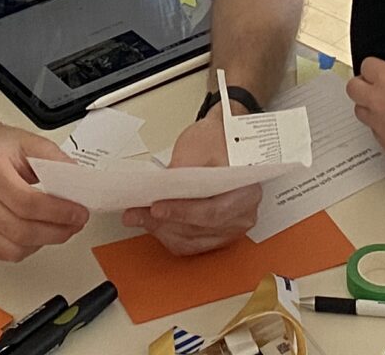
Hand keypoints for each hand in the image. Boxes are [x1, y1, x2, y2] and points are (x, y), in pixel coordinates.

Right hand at [0, 121, 88, 262]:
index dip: (58, 212)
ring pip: (15, 248)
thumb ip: (56, 160)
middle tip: (76, 223)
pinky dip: (28, 248)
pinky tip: (37, 233)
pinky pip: (6, 254)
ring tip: (60, 228)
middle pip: (22, 230)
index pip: (27, 202)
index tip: (79, 212)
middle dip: (57, 231)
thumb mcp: (29, 142)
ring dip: (45, 241)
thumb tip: (79, 182)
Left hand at [121, 109, 261, 255]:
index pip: (213, 212)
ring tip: (138, 215)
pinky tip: (151, 222)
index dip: (183, 212)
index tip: (156, 207)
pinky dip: (167, 234)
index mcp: (247, 191)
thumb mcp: (200, 146)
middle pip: (200, 229)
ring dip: (161, 230)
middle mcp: (242, 215)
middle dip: (164, 222)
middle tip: (137, 211)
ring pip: (191, 240)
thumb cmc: (218, 139)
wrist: (224, 140)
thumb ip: (181, 171)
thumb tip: (159, 192)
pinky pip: (189, 244)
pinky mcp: (216, 234)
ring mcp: (230, 228)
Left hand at [346, 59, 384, 180]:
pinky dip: (384, 128)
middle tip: (376, 89)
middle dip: (362, 86)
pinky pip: (377, 133)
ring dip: (371, 108)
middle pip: (352, 88)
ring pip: (361, 112)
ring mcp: (380, 125)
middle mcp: (378, 102)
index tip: (380, 72)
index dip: (375, 68)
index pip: (366, 66)